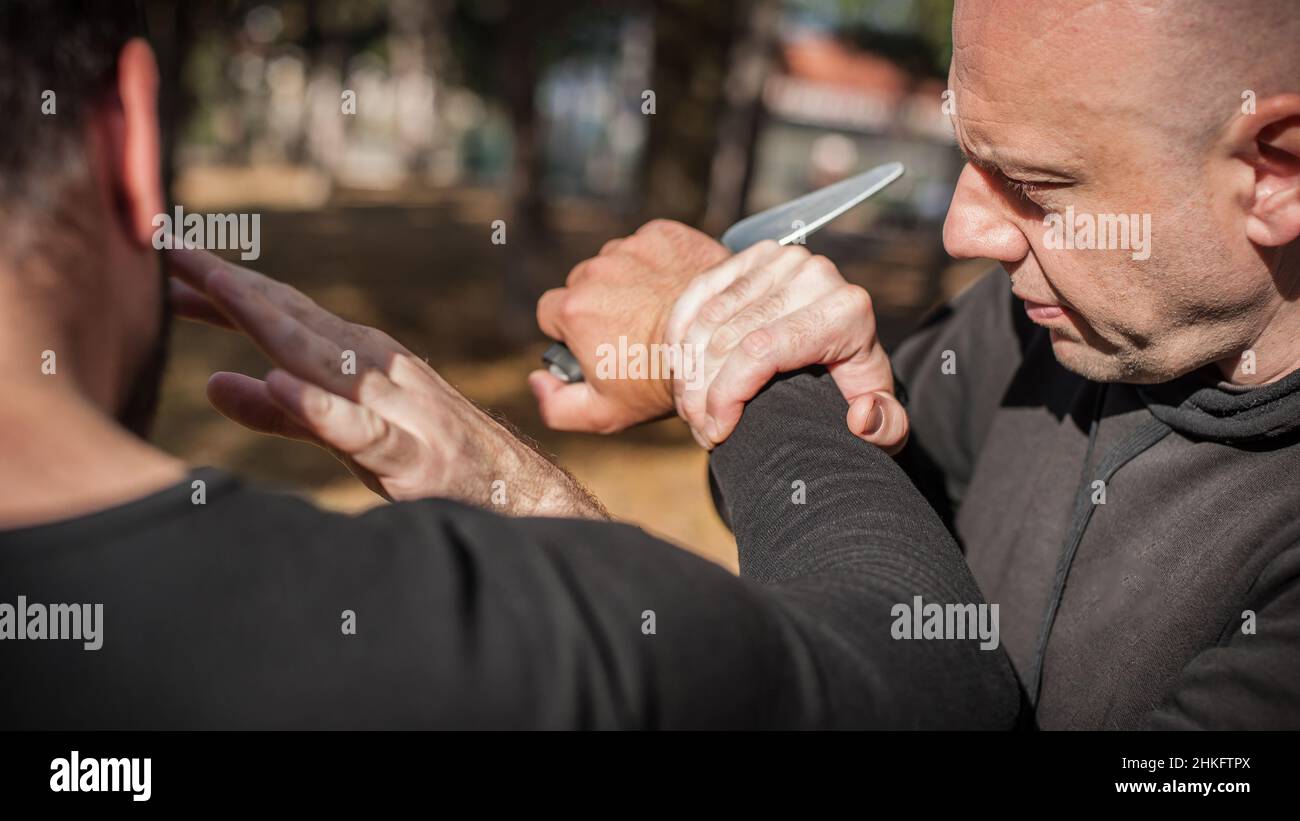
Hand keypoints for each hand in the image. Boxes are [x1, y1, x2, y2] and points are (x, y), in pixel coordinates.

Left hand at [167, 248, 605, 518]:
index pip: (279, 312)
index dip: (220, 287)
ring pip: (324, 359)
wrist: (515, 495)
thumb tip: (216, 385)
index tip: (162, 257)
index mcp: (357, 359)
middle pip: (292, 319)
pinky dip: (321, 407)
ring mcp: (395, 406)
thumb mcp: (347, 434)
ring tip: (216, 288)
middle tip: (168, 245)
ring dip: (269, 322)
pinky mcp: (411, 456)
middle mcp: (375, 367)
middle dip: (230, 283)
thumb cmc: (429, 459)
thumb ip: (284, 415)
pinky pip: (361, 430)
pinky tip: (282, 387)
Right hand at [531, 219, 728, 432]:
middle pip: (581, 283)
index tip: (597, 343)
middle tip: (631, 329)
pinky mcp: (664, 234)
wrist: (722, 349)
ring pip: (614, 262)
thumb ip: (556, 405)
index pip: (550, 312)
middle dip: (598, 303)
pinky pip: (646, 245)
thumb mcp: (604, 414)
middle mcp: (597, 270)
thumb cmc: (659, 384)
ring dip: (626, 280)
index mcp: (573, 309)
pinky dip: (655, 263)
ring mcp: (632, 249)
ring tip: (655, 308)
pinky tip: (673, 288)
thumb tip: (536, 379)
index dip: (570, 331)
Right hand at [664, 241, 908, 453]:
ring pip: (708, 319)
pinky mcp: (754, 253)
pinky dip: (679, 336)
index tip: (716, 432)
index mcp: (847, 311)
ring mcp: (782, 259)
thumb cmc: (855, 392)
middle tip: (698, 428)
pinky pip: (697, 293)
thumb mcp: (882, 423)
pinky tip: (680, 370)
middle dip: (701, 391)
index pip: (761, 350)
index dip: (726, 395)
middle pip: (729, 338)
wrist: (843, 351)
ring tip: (690, 408)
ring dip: (687, 370)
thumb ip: (887, 429)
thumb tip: (861, 415)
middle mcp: (815, 274)